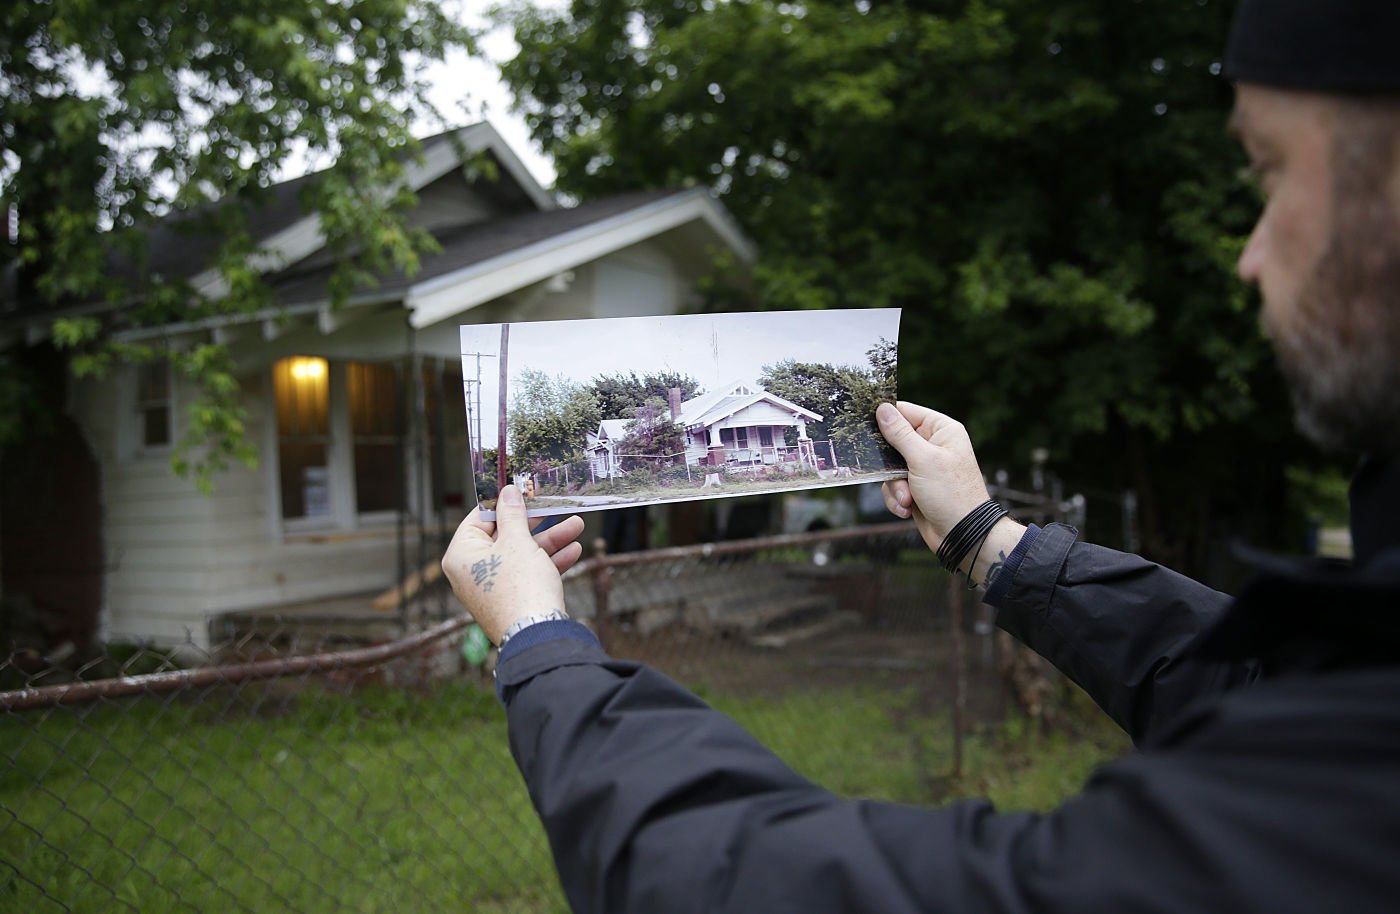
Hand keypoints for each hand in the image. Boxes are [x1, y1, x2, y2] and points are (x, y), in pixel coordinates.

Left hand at [442, 485, 585, 644]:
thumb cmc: (520, 586)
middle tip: (553, 506)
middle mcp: (472, 572)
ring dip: (551, 540)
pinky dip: (549, 562)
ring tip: (577, 525)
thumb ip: (512, 514)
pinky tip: (574, 550)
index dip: (502, 503)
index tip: (521, 490)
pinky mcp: (511, 601)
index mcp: (461, 555)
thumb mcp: (517, 541)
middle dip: (536, 523)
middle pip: (504, 537)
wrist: (536, 635)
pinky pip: (528, 574)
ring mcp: (492, 588)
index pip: (479, 519)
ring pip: (521, 555)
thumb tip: (507, 492)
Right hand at [876, 402, 1024, 582]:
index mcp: (941, 430)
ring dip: (894, 486)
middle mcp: (933, 445)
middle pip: (893, 441)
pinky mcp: (916, 487)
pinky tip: (908, 508)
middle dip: (890, 465)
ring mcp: (924, 467)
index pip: (906, 412)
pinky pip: (893, 485)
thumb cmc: (951, 494)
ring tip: (908, 499)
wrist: (962, 534)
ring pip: (890, 467)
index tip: (866, 427)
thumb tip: (882, 409)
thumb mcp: (923, 459)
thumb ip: (900, 434)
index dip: (886, 419)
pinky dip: (897, 498)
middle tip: (896, 475)